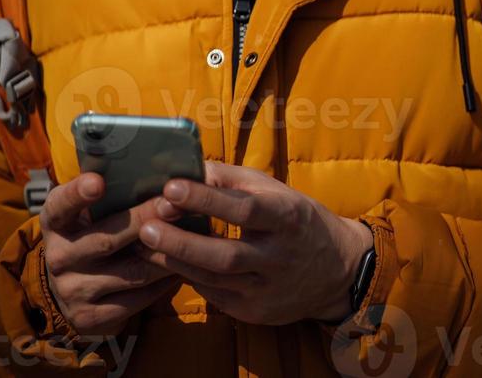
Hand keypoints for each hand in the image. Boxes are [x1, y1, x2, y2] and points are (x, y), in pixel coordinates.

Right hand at [40, 173, 182, 336]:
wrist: (72, 285)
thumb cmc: (92, 230)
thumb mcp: (88, 209)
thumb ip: (108, 190)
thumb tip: (153, 166)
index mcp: (55, 221)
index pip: (61, 205)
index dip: (78, 194)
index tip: (98, 181)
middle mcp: (58, 256)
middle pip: (107, 239)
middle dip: (145, 220)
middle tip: (175, 204)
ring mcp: (72, 290)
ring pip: (130, 272)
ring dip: (165, 253)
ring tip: (191, 234)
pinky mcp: (89, 318)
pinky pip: (136, 300)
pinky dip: (163, 282)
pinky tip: (182, 266)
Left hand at [137, 161, 374, 325]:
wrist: (337, 268)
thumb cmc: (295, 218)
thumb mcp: (273, 189)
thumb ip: (231, 178)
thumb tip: (189, 168)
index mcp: (288, 216)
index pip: (243, 208)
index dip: (205, 199)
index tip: (171, 187)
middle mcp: (281, 256)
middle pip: (226, 254)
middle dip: (181, 241)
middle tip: (144, 228)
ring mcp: (269, 290)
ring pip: (216, 280)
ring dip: (176, 262)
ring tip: (144, 246)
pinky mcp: (258, 312)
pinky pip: (217, 296)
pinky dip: (191, 278)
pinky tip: (169, 264)